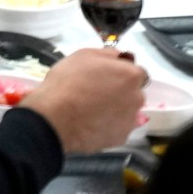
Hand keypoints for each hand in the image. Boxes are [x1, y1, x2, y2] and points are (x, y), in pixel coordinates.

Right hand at [17, 48, 148, 154]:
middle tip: (97, 92)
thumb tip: (119, 57)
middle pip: (133, 92)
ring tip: (92, 110)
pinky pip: (118, 128)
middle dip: (121, 91)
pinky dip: (109, 126)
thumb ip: (108, 54)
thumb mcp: (83, 55)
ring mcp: (130, 121)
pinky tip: (92, 123)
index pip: (135, 72)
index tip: (105, 76)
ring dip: (116, 109)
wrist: (55, 117)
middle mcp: (137, 98)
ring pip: (127, 112)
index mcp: (131, 75)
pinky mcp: (121, 139)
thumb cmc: (68, 81)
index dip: (120, 73)